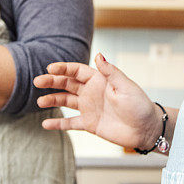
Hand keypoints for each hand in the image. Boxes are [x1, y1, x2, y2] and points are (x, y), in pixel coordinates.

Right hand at [34, 54, 159, 149]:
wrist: (146, 129)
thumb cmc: (139, 105)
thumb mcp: (125, 86)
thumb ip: (111, 72)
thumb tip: (98, 54)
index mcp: (99, 80)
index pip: (76, 71)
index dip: (63, 68)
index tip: (50, 68)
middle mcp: (91, 92)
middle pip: (67, 84)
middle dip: (51, 82)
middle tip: (37, 82)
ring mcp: (89, 108)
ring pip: (65, 101)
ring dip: (52, 100)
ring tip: (40, 102)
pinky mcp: (89, 124)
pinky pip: (70, 123)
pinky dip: (58, 123)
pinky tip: (45, 124)